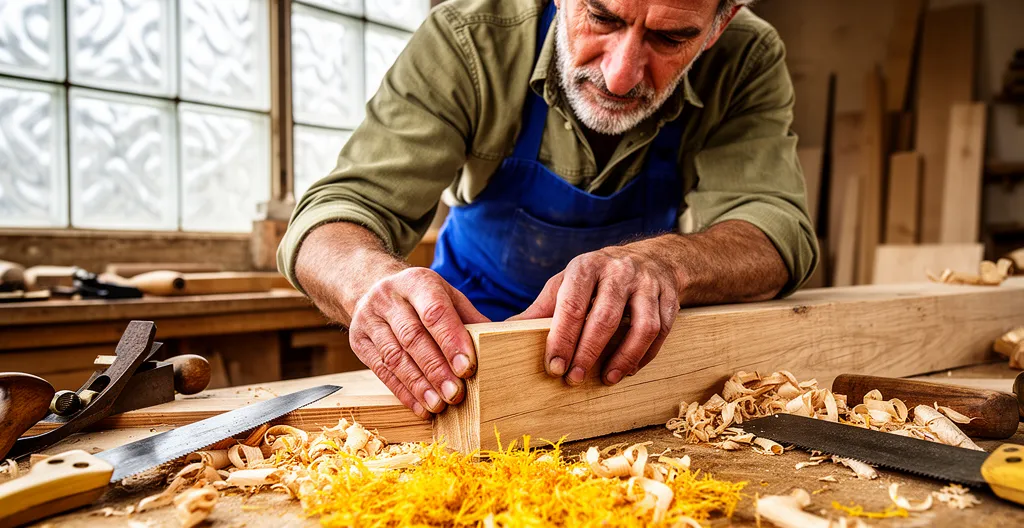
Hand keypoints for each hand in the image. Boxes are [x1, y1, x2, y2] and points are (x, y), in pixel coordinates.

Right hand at [348, 268, 489, 418]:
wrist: (370, 287)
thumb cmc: (421, 297)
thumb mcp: (447, 296)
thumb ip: (471, 318)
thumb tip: (504, 340)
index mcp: (416, 281)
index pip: (434, 312)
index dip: (451, 341)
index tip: (468, 368)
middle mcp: (388, 297)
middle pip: (413, 337)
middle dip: (436, 369)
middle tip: (455, 394)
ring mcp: (369, 319)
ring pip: (394, 357)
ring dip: (418, 385)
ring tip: (438, 405)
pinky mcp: (358, 340)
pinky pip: (381, 370)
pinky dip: (402, 392)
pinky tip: (420, 407)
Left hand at [511, 240, 679, 385]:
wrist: (652, 258)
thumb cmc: (598, 276)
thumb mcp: (567, 282)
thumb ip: (541, 308)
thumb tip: (503, 332)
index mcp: (587, 267)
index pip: (572, 305)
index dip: (562, 338)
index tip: (554, 366)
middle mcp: (619, 272)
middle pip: (605, 318)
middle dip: (588, 352)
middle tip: (574, 379)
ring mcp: (648, 284)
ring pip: (641, 326)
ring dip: (623, 358)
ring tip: (606, 379)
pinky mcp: (669, 298)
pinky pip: (661, 332)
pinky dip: (644, 355)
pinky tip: (627, 370)